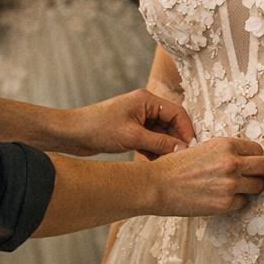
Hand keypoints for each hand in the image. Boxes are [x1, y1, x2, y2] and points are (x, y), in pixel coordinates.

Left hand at [69, 89, 194, 157]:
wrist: (71, 133)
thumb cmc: (97, 128)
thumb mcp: (132, 137)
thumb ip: (160, 142)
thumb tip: (183, 148)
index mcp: (147, 100)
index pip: (177, 113)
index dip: (187, 130)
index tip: (192, 148)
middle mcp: (145, 107)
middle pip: (171, 124)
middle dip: (176, 141)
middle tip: (182, 159)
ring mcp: (138, 119)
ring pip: (161, 134)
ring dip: (165, 148)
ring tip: (169, 164)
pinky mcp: (131, 131)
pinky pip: (151, 140)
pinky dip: (154, 151)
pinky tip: (156, 163)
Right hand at [151, 137, 263, 215]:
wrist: (156, 185)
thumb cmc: (176, 166)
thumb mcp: (203, 147)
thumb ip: (226, 152)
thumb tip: (246, 158)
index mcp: (227, 145)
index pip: (259, 150)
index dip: (255, 158)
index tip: (250, 164)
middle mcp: (232, 162)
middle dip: (261, 173)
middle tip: (252, 177)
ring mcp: (230, 184)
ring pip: (259, 187)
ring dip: (250, 188)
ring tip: (235, 188)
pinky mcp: (225, 203)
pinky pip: (243, 202)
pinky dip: (236, 201)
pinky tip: (222, 198)